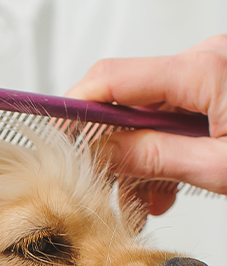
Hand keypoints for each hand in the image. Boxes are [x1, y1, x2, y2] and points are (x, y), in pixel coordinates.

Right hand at [66, 35, 226, 213]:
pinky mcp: (215, 88)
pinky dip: (164, 153)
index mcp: (205, 69)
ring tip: (145, 205)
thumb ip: (156, 158)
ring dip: (139, 162)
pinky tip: (166, 189)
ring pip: (147, 117)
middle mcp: (204, 60)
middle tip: (104, 194)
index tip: (55, 142)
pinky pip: (171, 118)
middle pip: (127, 103)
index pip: (112, 79)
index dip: (74, 110)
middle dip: (113, 152)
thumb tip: (102, 154)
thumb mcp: (219, 166)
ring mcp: (210, 72)